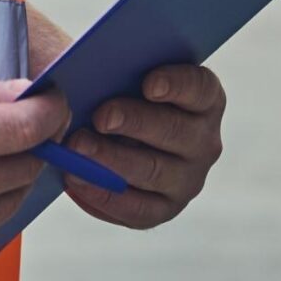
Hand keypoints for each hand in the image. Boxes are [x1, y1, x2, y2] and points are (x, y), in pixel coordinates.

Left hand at [60, 63, 224, 230]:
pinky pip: (138, 209)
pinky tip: (76, 178)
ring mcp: (188, 178)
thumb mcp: (122, 76)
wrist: (108, 134)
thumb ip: (114, 71)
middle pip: (175, 130)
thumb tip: (80, 80)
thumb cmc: (117, 93)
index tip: (148, 84)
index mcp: (204, 99)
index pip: (201, 87)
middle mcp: (203, 140)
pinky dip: (105, 195)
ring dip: (112, 160)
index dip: (177, 85)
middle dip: (134, 122)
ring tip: (76, 148)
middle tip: (100, 117)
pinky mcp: (165, 208)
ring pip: (153, 171)